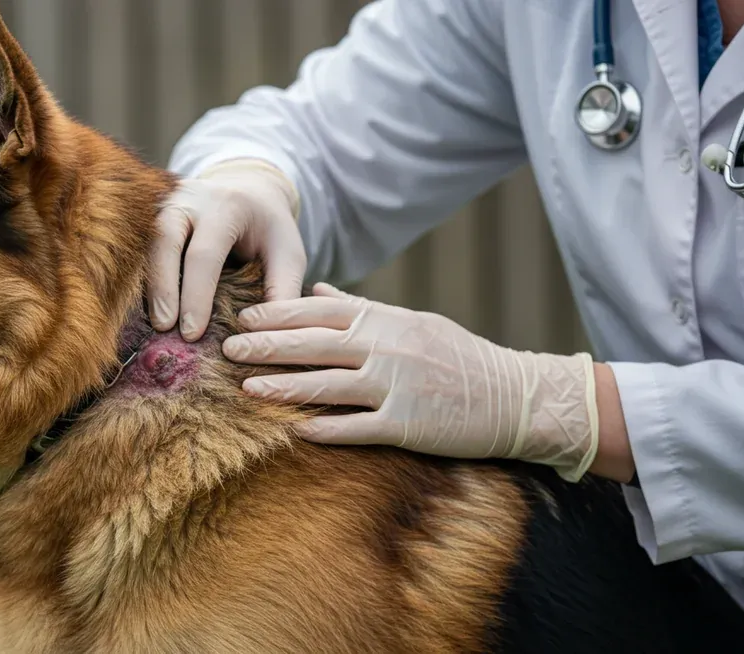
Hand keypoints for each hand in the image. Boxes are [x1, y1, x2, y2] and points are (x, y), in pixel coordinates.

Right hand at [149, 158, 306, 341]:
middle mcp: (189, 199)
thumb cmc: (268, 228)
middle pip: (165, 240)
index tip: (192, 333)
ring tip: (155, 323)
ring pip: (145, 241)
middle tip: (164, 327)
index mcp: (226, 206)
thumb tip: (267, 333)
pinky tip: (145, 308)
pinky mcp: (150, 213)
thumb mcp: (289, 252)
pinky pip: (138, 245)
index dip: (196, 295)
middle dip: (162, 287)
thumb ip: (282, 289)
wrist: (248, 190)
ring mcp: (164, 203)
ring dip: (147, 284)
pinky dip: (140, 277)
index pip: (204, 253)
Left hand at [222, 283, 600, 481]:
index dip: (279, 312)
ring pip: (329, 384)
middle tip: (228, 348)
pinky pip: (358, 428)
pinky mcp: (409, 424)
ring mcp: (397, 386)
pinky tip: (295, 431)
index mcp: (386, 320)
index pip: (321, 311)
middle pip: (315, 344)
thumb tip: (318, 291)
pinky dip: (326, 429)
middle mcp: (387, 348)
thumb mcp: (411, 321)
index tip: (243, 315)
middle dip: (268, 345)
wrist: (515, 395)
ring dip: (284, 386)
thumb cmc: (457, 357)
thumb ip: (362, 308)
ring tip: (247, 389)